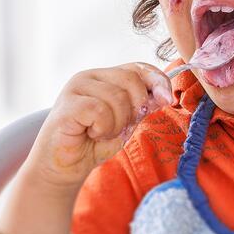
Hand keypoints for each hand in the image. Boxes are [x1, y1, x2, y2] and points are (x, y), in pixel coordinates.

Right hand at [24, 62, 171, 192]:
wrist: (65, 166)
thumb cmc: (94, 143)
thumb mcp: (127, 122)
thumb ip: (142, 106)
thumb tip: (164, 95)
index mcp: (106, 77)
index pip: (139, 67)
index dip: (158, 81)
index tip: (167, 100)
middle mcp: (90, 76)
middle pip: (131, 80)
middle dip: (135, 108)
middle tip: (121, 127)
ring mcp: (75, 88)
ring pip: (117, 97)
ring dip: (117, 124)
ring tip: (102, 133)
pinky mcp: (66, 104)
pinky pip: (100, 111)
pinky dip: (104, 128)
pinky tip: (92, 134)